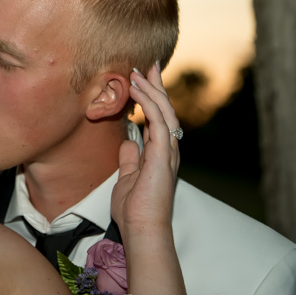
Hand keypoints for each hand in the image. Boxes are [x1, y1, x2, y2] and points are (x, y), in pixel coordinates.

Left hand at [111, 63, 180, 235]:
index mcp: (160, 154)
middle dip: (156, 86)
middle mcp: (168, 150)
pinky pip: (158, 120)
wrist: (142, 228)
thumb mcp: (127, 178)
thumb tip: (127, 143)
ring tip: (138, 72)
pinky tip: (137, 89)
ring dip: (151, 89)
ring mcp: (168, 151)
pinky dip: (149, 102)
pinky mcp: (163, 154)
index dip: (152, 98)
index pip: (158, 119)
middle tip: (147, 65)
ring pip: (164, 111)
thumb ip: (130, 160)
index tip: (143, 79)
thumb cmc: (135, 210)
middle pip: (165, 109)